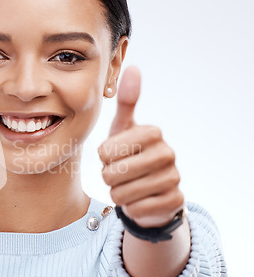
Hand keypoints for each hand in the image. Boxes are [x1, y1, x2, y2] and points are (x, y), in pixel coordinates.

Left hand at [98, 65, 184, 227]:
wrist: (150, 188)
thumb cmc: (130, 153)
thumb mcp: (123, 128)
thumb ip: (126, 101)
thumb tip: (133, 67)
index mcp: (152, 132)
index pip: (106, 151)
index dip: (103, 157)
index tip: (113, 154)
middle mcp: (168, 153)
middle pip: (112, 174)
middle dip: (108, 177)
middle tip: (119, 172)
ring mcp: (174, 178)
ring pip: (122, 194)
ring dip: (118, 193)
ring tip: (129, 185)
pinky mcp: (174, 201)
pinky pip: (136, 209)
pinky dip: (132, 208)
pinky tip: (141, 199)